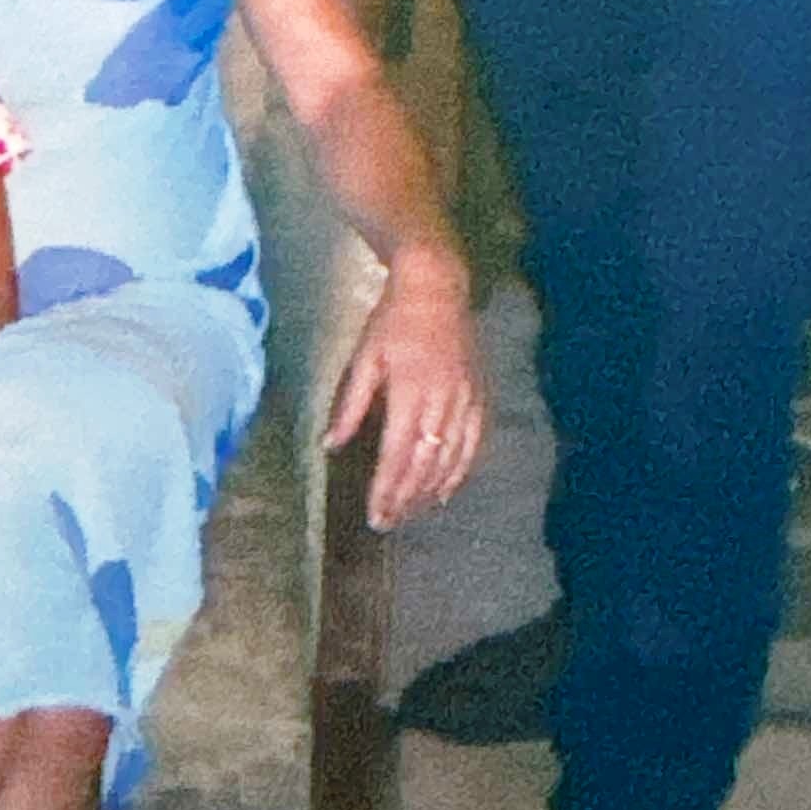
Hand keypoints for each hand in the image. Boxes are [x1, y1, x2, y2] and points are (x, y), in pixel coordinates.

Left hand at [325, 260, 484, 531]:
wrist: (437, 286)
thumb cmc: (393, 320)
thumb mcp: (364, 358)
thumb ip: (350, 405)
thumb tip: (330, 445)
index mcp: (410, 391)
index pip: (397, 454)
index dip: (386, 489)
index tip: (374, 514)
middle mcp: (442, 401)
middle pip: (425, 464)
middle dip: (406, 498)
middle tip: (388, 523)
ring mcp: (466, 399)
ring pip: (452, 459)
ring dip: (430, 491)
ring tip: (411, 513)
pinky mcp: (480, 396)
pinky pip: (474, 444)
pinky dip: (461, 472)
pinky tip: (446, 490)